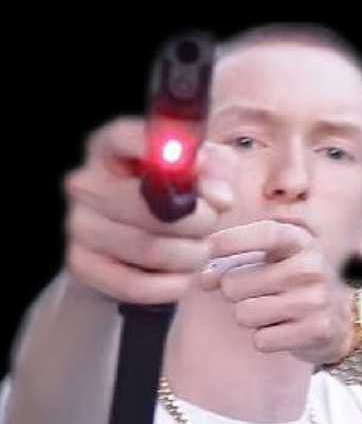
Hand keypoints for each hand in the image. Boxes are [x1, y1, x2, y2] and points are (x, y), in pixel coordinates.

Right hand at [63, 116, 236, 303]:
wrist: (141, 244)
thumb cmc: (175, 199)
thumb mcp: (204, 172)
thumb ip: (218, 171)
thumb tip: (218, 197)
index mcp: (113, 147)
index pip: (129, 138)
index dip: (167, 153)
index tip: (198, 168)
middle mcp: (87, 183)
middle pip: (148, 205)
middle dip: (197, 221)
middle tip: (211, 224)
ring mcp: (80, 225)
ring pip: (148, 248)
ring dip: (189, 255)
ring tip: (199, 250)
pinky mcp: (81, 265)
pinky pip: (135, 285)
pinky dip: (171, 285)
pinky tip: (183, 276)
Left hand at [201, 220, 355, 364]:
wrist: (337, 317)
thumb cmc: (292, 281)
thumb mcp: (273, 258)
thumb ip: (235, 259)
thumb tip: (204, 278)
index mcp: (300, 240)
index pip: (265, 234)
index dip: (233, 240)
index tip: (209, 247)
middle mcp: (311, 266)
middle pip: (235, 284)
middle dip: (233, 292)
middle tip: (255, 291)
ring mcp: (316, 299)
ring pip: (244, 314)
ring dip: (248, 316)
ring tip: (271, 310)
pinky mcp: (317, 330)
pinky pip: (261, 340)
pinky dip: (264, 338)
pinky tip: (283, 329)